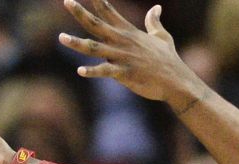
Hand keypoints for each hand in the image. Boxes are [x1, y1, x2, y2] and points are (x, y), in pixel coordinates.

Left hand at [59, 2, 207, 111]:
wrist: (177, 81)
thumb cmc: (170, 60)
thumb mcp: (163, 37)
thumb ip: (154, 22)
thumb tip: (156, 8)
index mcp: (129, 32)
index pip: (110, 12)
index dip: (97, 1)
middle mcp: (123, 41)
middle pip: (97, 25)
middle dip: (80, 13)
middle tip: (67, 2)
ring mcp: (122, 57)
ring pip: (95, 48)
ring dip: (77, 43)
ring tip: (61, 37)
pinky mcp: (125, 74)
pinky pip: (105, 72)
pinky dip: (92, 71)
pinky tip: (80, 70)